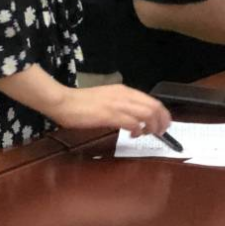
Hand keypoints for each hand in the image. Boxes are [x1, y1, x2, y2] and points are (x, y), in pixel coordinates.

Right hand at [48, 84, 171, 135]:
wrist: (63, 101)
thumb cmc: (79, 102)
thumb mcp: (104, 99)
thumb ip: (118, 105)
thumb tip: (129, 118)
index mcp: (123, 90)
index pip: (152, 100)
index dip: (162, 114)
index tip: (161, 125)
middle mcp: (124, 95)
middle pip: (155, 107)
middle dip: (162, 122)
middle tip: (159, 133)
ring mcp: (118, 104)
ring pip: (148, 115)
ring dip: (152, 127)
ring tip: (146, 135)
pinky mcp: (110, 115)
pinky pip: (133, 123)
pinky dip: (137, 131)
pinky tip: (132, 135)